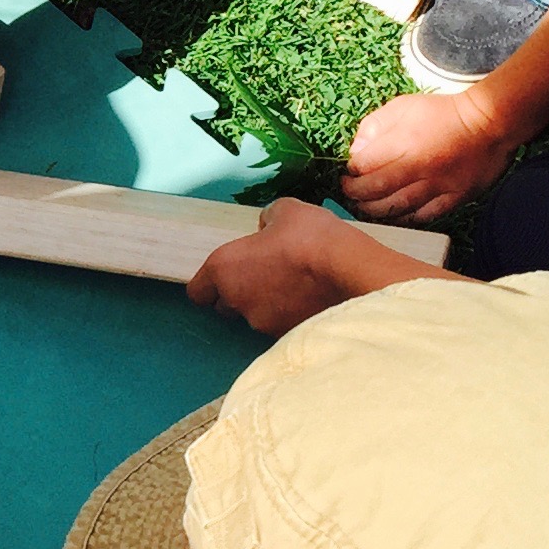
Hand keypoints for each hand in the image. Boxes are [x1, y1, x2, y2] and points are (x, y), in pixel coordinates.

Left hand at [188, 200, 396, 335]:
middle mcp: (237, 301)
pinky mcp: (288, 337)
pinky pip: (281, 328)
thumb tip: (267, 229)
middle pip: (225, 307)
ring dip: (267, 306)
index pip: (197, 291)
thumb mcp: (286, 211)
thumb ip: (267, 222)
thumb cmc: (310, 237)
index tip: (229, 274)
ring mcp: (262, 324)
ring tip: (296, 287)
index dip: (209, 284)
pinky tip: (312, 300)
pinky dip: (290, 316)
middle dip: (239, 294)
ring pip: (255, 318)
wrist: (351, 272)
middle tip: (266, 276)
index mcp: (224, 269)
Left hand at [340, 88, 519, 222]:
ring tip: (365, 207)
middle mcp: (419, 168)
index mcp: (404, 143)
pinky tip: (394, 216)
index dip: (352, 172)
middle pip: (376, 190)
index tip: (349, 172)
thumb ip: (375, 126)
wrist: (489, 122)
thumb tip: (357, 150)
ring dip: (375, 211)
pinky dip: (405, 218)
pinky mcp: (455, 198)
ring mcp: (438, 186)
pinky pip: (424, 216)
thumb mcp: (403, 106)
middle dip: (356, 194)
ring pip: (398, 208)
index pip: (364, 165)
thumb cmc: (443, 112)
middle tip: (350, 192)